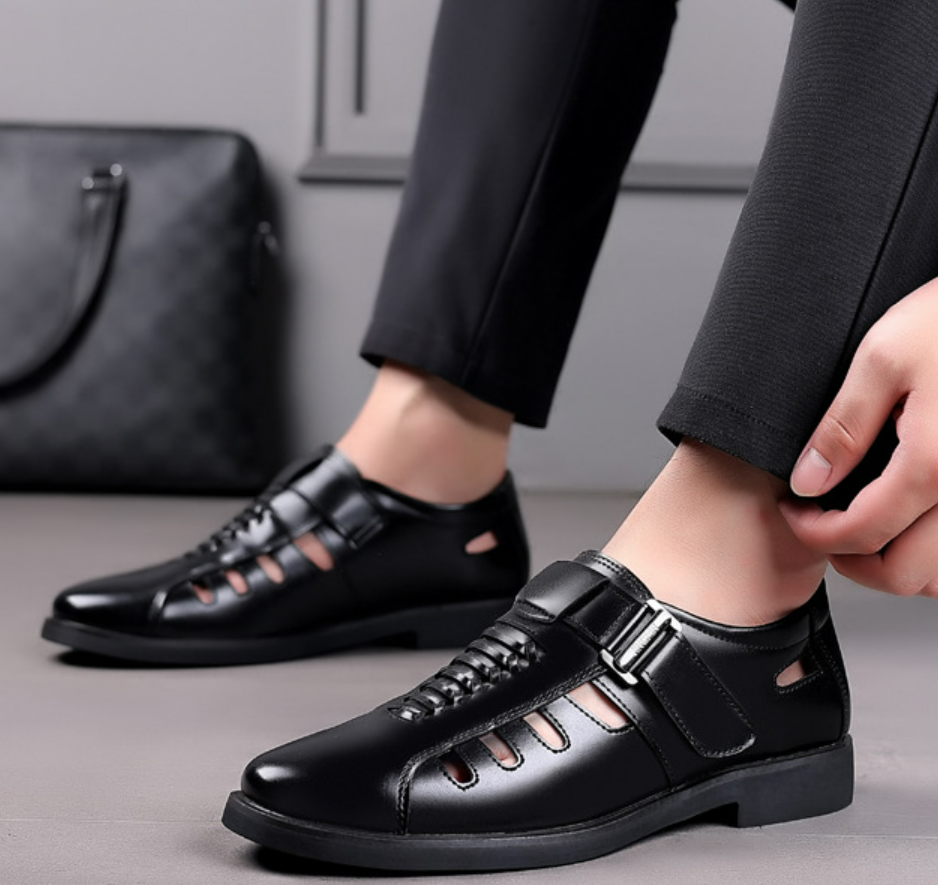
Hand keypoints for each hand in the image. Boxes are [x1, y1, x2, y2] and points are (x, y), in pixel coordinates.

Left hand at [779, 278, 937, 597]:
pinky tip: (913, 518)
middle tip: (823, 529)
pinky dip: (934, 549)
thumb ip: (843, 427)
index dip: (813, 534)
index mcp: (934, 465)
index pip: (860, 534)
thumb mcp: (885, 357)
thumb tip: (808, 481)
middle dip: (852, 562)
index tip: (793, 513)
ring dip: (901, 565)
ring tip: (865, 527)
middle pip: (905, 575)